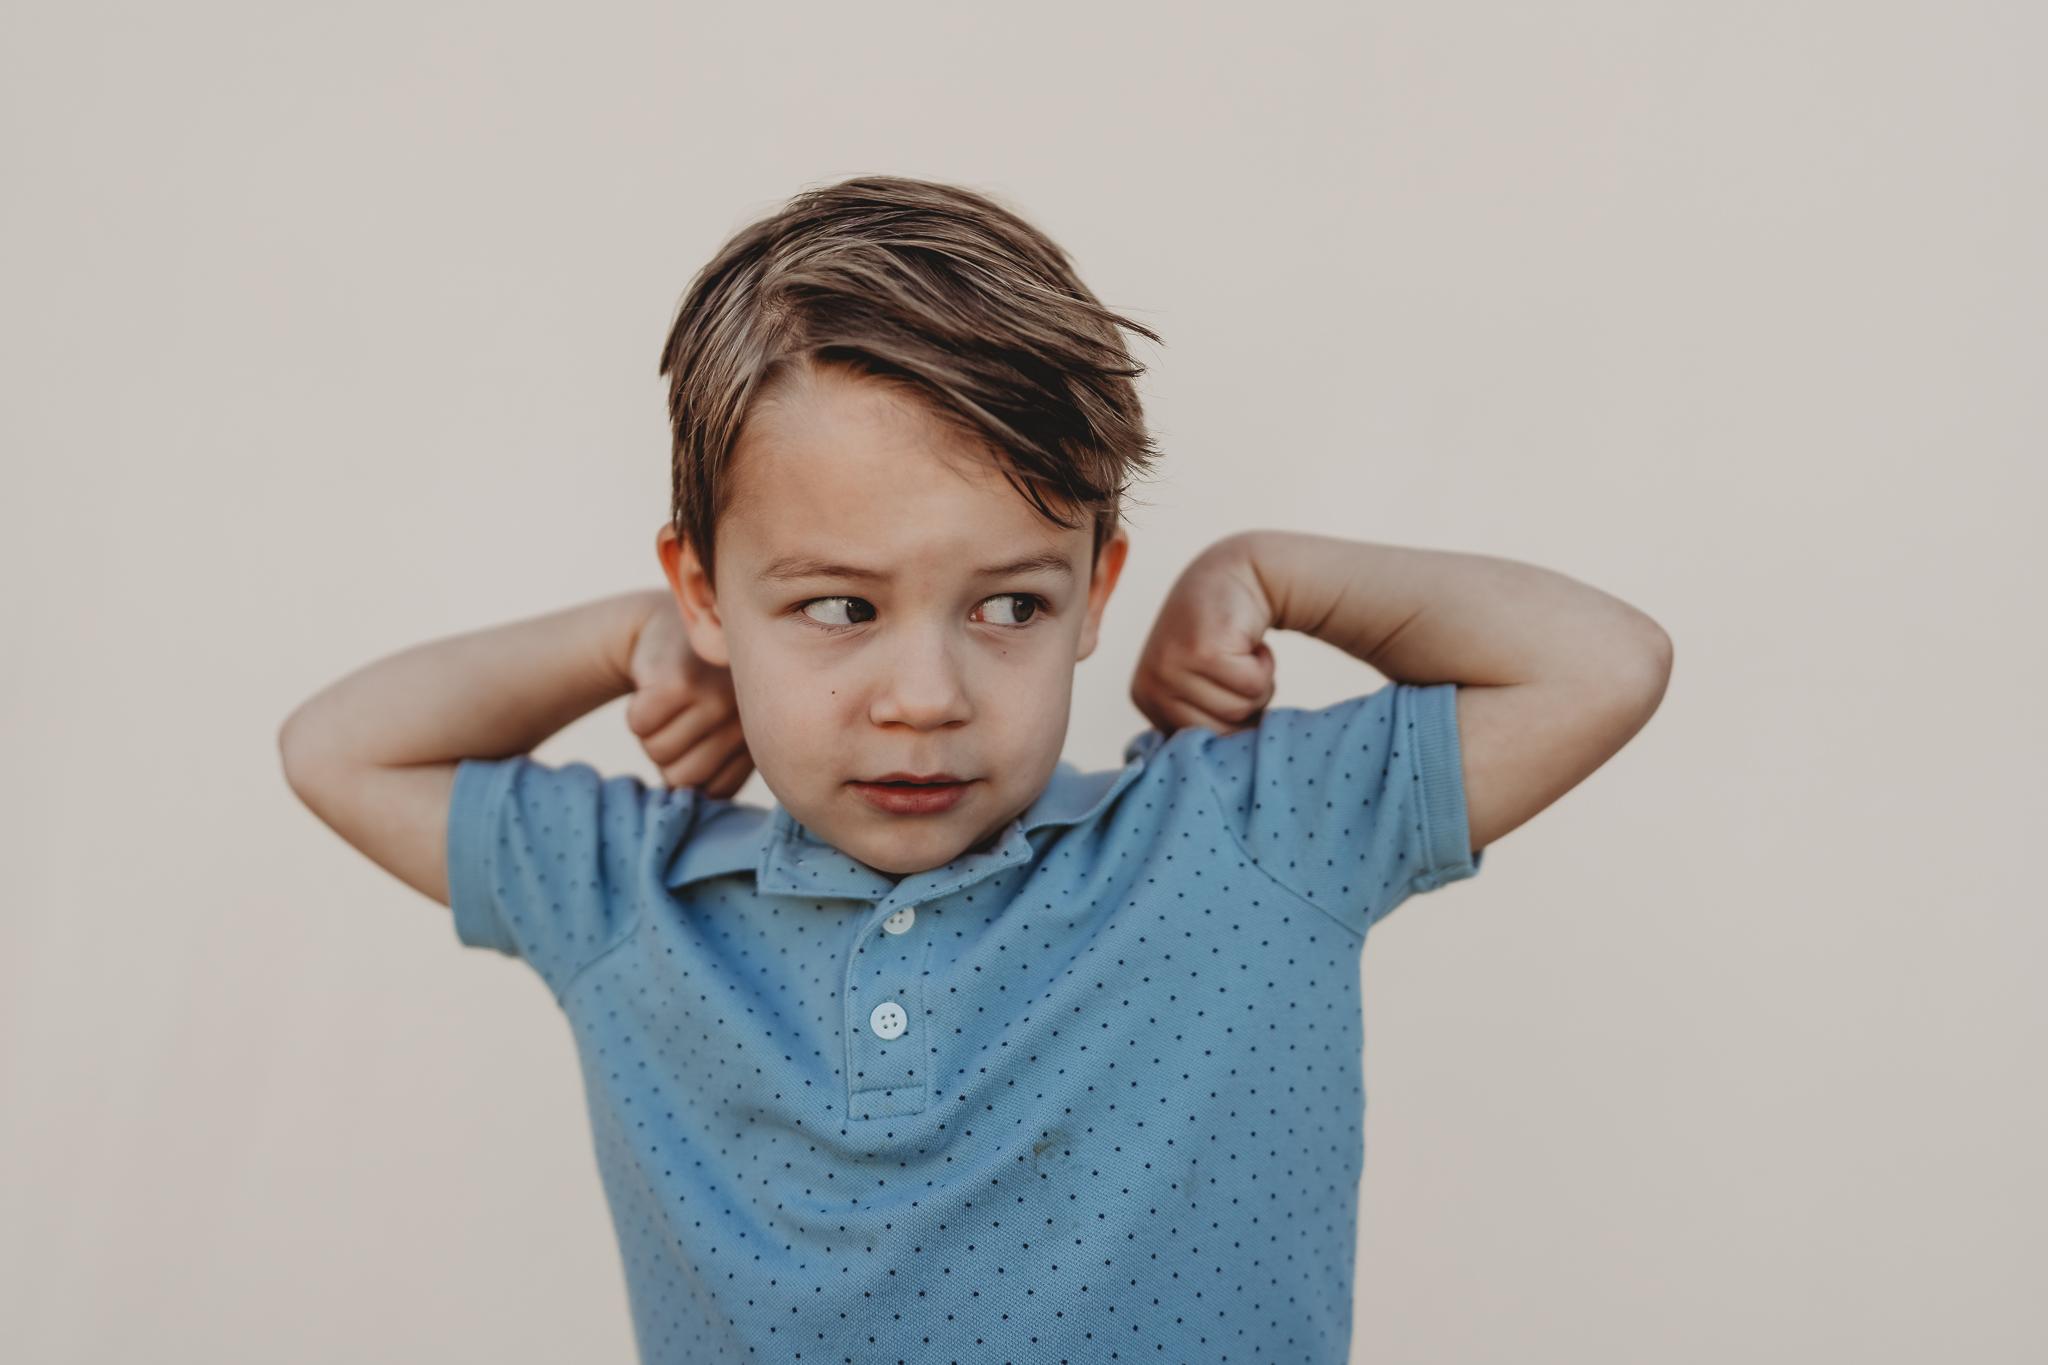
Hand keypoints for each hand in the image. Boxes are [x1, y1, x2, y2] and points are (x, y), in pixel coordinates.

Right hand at [624, 595, 753, 796]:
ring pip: (658, 753)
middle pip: (683, 777)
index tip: (699, 743)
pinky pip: (640, 726)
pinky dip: (637, 712)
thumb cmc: (698, 691)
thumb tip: (697, 809)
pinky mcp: (675, 681)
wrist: (669, 629)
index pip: (715, 792)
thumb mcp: (723, 726)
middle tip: (678, 722)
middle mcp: (740, 714)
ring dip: (652, 733)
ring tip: (670, 705)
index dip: (695, 775)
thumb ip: (724, 766)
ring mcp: (709, 695)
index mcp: (758, 732)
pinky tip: (654, 690)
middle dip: (669, 757)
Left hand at [1130, 539, 1277, 734]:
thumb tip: (1219, 773)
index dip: (1229, 717)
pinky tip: (1246, 639)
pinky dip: (1264, 665)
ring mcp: (1172, 665)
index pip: (1201, 746)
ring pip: (1240, 710)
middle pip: (1222, 731)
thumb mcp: (1198, 681)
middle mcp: (1150, 683)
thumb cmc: (1223, 635)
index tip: (1221, 681)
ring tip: (1239, 650)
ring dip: (1256, 682)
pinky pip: (1253, 686)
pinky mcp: (1203, 649)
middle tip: (1233, 662)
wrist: (1235, 572)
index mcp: (1146, 697)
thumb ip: (1199, 718)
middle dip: (1244, 702)